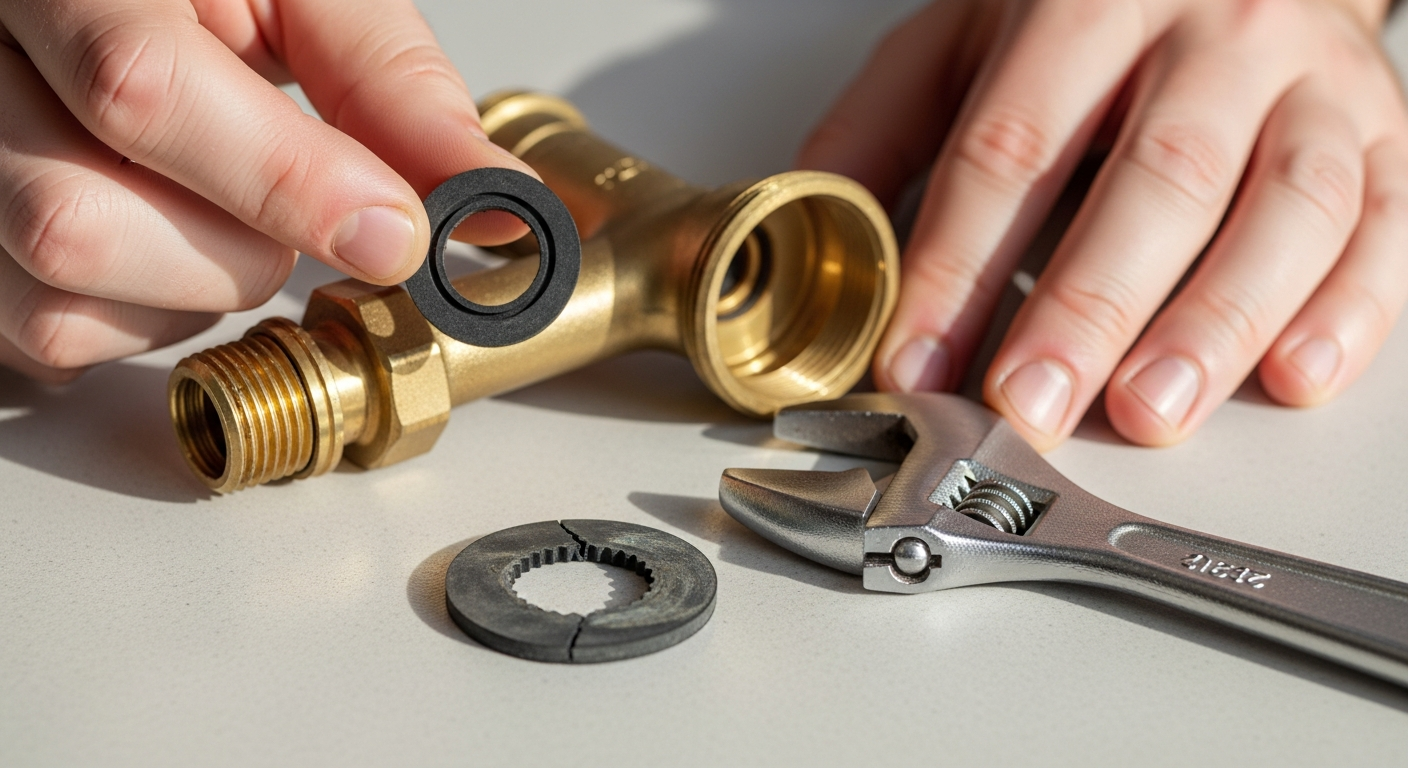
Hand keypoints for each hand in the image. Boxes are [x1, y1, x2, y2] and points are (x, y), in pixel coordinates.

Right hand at [0, 0, 532, 382]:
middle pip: (79, 221)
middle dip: (238, 249)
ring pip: (59, 298)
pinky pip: (46, 336)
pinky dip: (144, 319)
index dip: (284, 181)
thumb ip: (390, 84)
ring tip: (220, 210)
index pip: (141, 89)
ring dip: (192, 293)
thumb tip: (488, 203)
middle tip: (292, 201)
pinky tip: (168, 243)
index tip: (394, 229)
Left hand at [799, 0, 1407, 448]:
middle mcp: (1217, 33)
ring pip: (1286, 209)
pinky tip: (1293, 377)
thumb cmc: (1092, 9)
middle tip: (1027, 403)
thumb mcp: (964, 40)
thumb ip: (883, 133)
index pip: (1013, 147)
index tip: (916, 361)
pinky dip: (1349, 312)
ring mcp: (1313, 86)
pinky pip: (1386, 228)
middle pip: (1155, 181)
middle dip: (1086, 308)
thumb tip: (814, 237)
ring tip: (1147, 412)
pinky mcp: (1385, 138)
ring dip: (1216, 324)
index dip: (960, 263)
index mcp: (1091, 1)